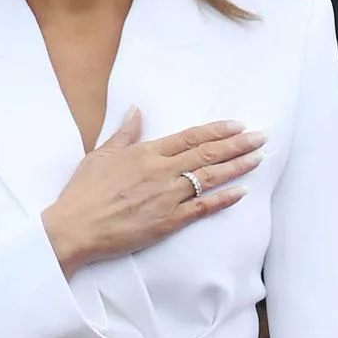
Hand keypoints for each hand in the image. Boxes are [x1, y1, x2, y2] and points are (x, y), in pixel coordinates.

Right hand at [41, 107, 265, 277]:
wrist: (75, 227)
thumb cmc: (84, 192)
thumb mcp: (101, 155)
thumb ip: (124, 133)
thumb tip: (136, 110)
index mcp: (146, 153)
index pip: (190, 137)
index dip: (216, 131)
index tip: (237, 125)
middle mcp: (162, 171)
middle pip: (207, 154)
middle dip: (237, 145)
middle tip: (261, 137)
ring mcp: (167, 197)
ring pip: (210, 178)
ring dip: (237, 167)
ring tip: (258, 158)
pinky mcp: (169, 222)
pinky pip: (202, 208)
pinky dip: (224, 200)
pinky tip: (242, 192)